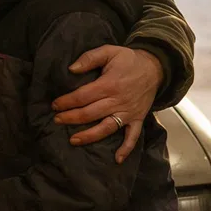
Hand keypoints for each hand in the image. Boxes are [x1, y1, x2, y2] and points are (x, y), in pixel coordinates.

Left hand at [52, 44, 162, 161]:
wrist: (156, 67)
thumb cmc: (129, 60)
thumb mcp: (109, 51)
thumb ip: (89, 58)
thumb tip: (71, 69)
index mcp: (109, 84)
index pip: (83, 96)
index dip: (67, 102)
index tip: (54, 106)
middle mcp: (118, 101)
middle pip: (91, 113)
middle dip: (71, 118)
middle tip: (57, 120)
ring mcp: (129, 112)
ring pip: (107, 128)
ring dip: (90, 136)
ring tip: (73, 140)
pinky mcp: (138, 118)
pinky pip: (133, 136)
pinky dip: (126, 148)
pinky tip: (117, 159)